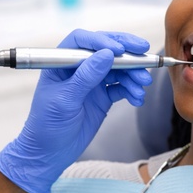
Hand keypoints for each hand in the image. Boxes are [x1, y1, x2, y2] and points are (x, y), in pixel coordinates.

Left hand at [0, 29, 152, 192]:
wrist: (50, 152)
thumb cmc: (47, 125)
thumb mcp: (65, 100)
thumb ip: (85, 76)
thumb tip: (106, 54)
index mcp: (61, 63)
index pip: (83, 41)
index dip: (102, 40)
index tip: (118, 49)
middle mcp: (78, 68)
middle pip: (105, 50)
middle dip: (126, 52)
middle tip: (145, 54)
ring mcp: (91, 82)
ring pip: (117, 69)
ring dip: (132, 74)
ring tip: (142, 83)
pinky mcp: (102, 96)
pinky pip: (121, 87)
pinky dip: (131, 90)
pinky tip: (137, 97)